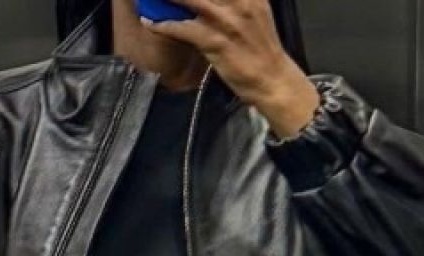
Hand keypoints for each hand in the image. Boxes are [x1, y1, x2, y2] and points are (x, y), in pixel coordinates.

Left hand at [141, 0, 319, 138]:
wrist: (272, 79)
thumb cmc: (259, 48)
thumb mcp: (253, 12)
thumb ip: (231, 1)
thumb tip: (202, 0)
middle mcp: (239, 1)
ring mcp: (227, 20)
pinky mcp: (216, 41)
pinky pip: (182, 28)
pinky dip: (163, 24)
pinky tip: (150, 22)